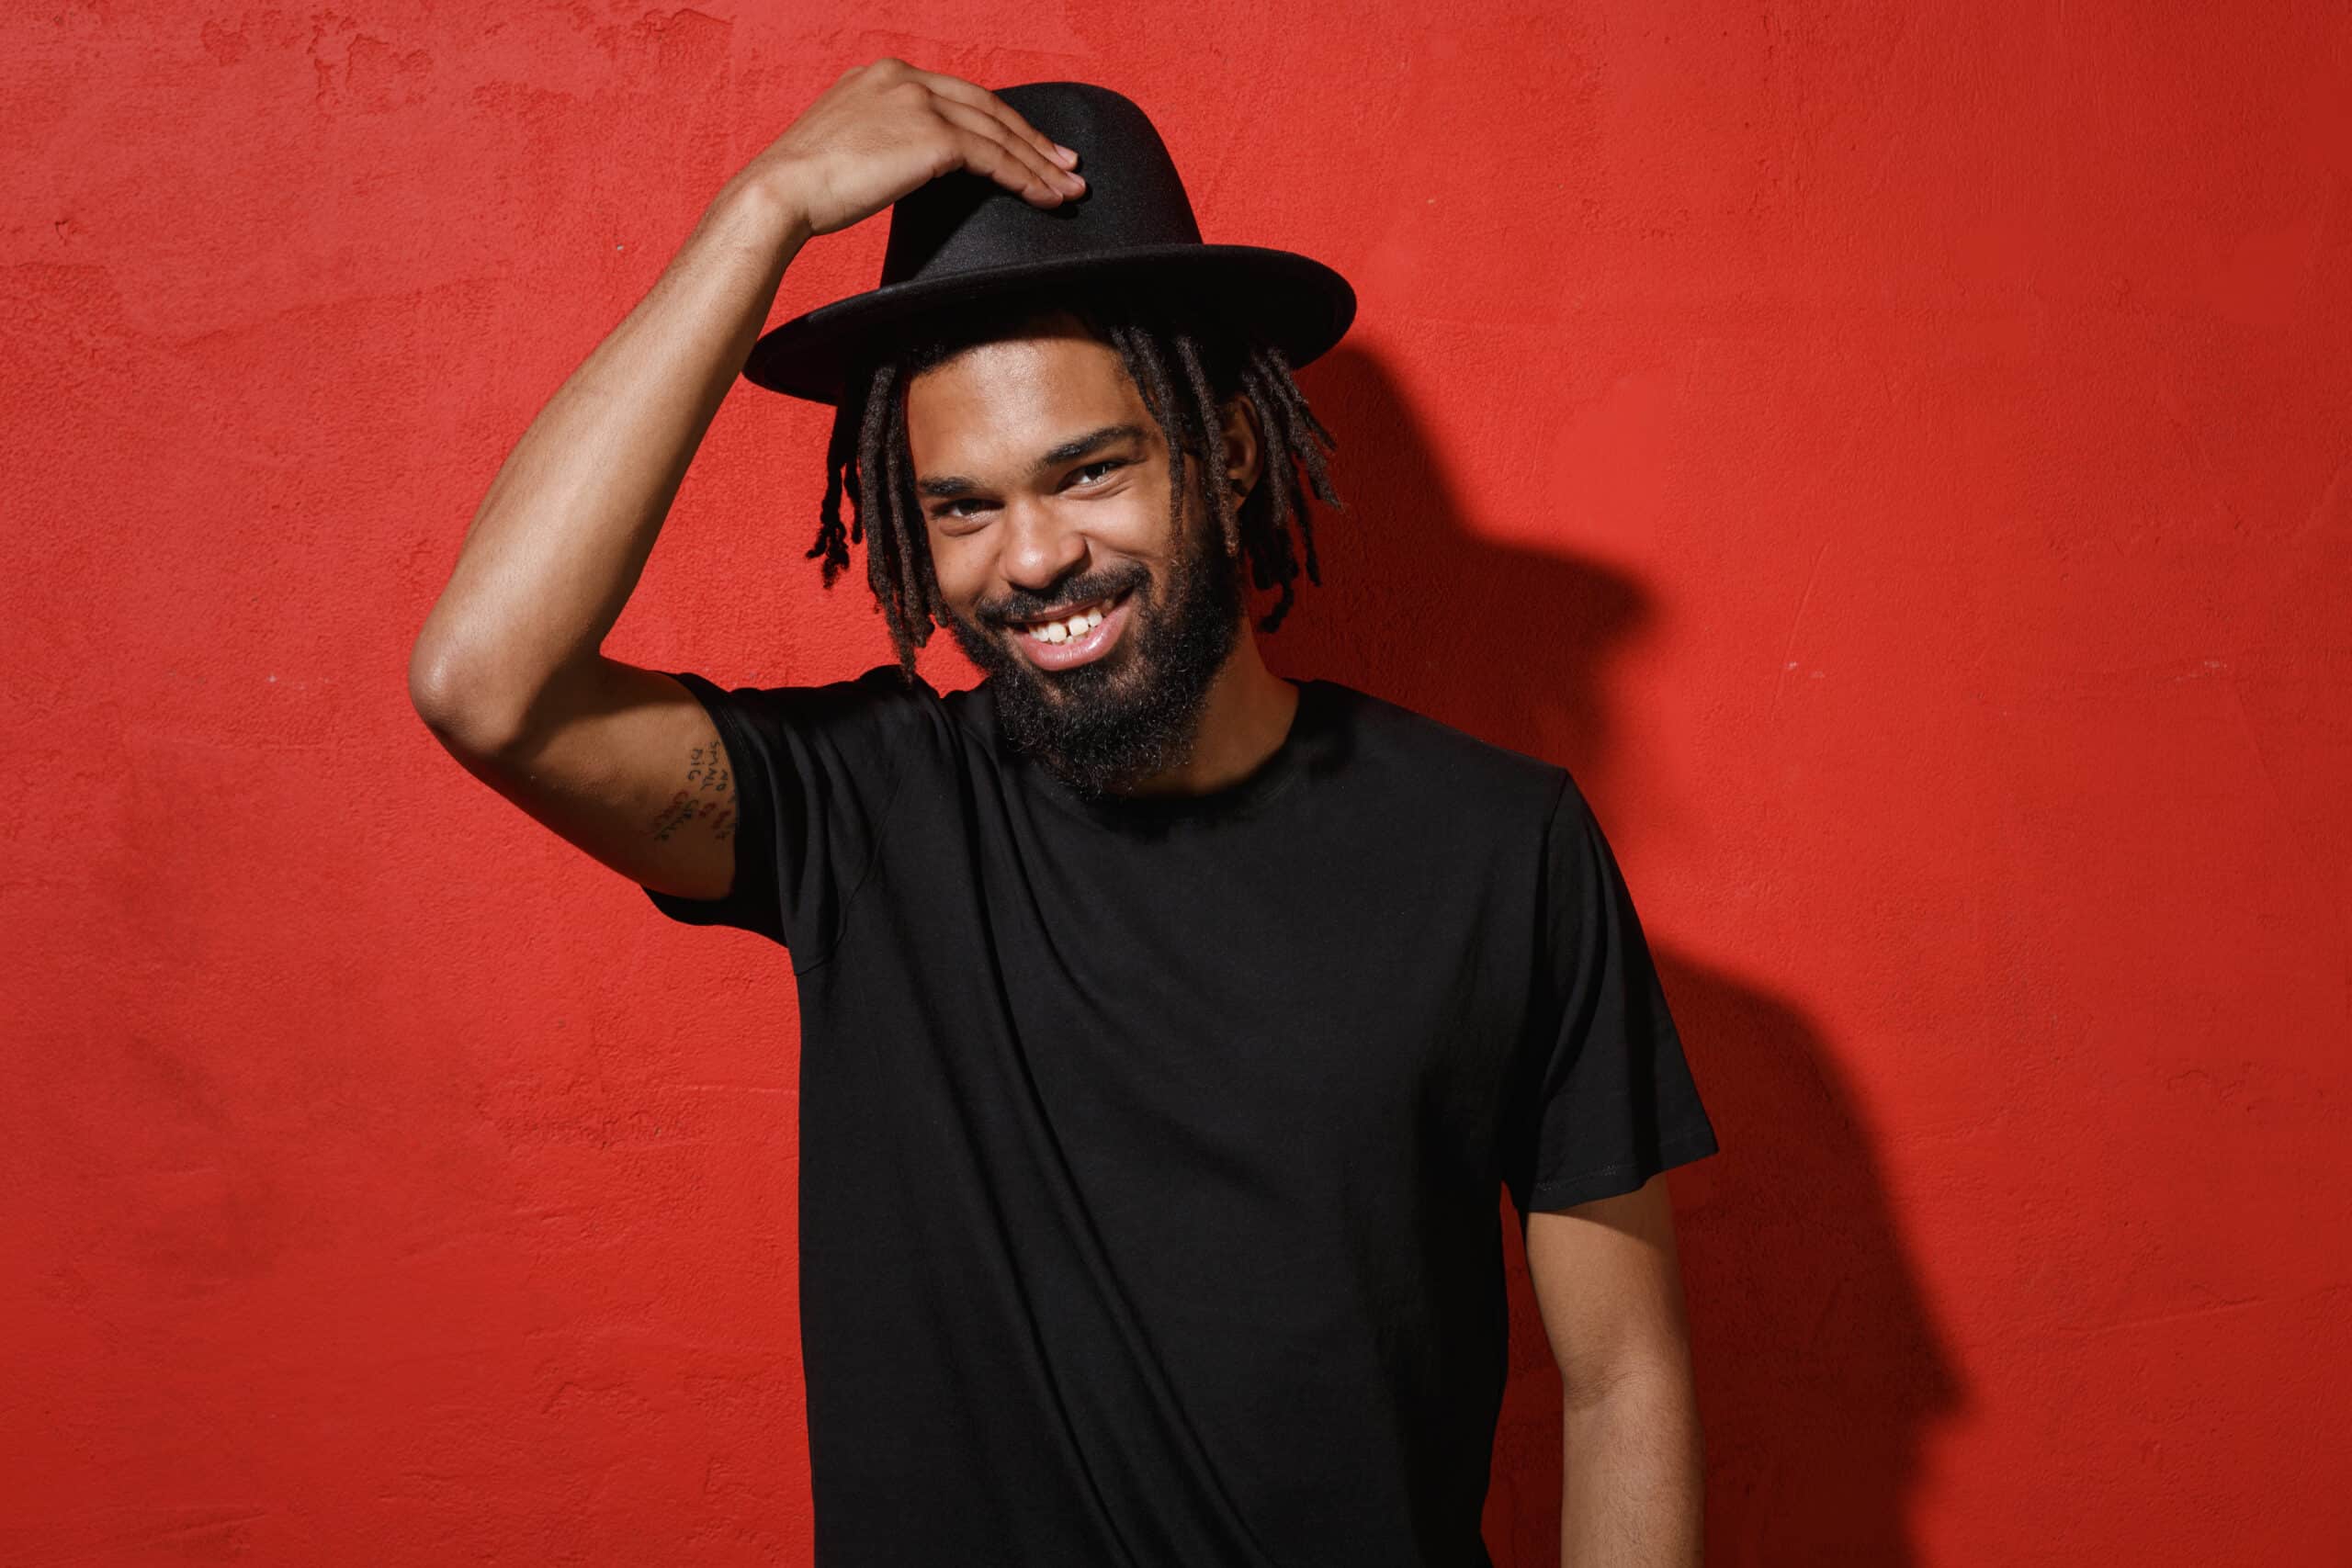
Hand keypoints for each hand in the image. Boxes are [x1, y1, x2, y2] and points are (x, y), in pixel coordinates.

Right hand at [735, 58, 1085, 239]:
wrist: (778, 192)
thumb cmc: (803, 185)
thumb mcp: (845, 143)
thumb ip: (881, 138)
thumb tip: (906, 162)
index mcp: (883, 75)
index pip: (957, 96)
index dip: (999, 122)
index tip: (1028, 145)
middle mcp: (904, 78)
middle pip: (987, 107)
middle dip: (1032, 139)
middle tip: (1066, 164)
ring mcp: (919, 103)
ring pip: (998, 132)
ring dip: (1039, 163)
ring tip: (1068, 188)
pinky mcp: (931, 136)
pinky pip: (993, 158)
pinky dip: (1025, 178)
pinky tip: (1044, 197)